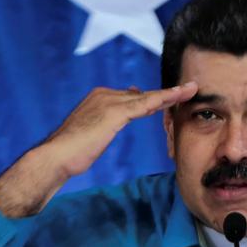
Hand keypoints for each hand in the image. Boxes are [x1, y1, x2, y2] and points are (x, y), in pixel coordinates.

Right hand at [0, 82, 197, 216]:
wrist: (55, 156)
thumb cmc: (69, 153)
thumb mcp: (91, 134)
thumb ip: (105, 125)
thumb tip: (116, 120)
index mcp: (98, 98)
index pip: (132, 97)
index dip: (151, 98)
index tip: (167, 97)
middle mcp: (105, 94)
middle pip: (142, 95)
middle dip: (165, 95)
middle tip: (188, 89)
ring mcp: (110, 101)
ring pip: (148, 97)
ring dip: (172, 94)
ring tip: (191, 89)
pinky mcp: (115, 111)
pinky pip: (147, 103)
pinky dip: (165, 99)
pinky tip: (180, 96)